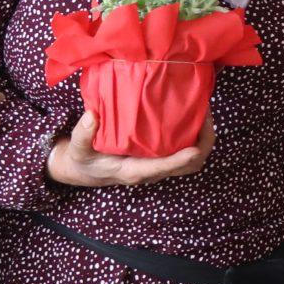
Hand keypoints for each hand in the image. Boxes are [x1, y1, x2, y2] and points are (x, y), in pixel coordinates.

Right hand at [47, 109, 214, 186]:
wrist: (86, 169)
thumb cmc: (84, 159)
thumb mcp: (78, 149)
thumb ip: (83, 134)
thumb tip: (92, 116)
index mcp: (134, 171)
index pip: (162, 168)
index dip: (180, 159)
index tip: (194, 148)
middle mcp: (152, 172)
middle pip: (188, 166)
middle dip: (203, 144)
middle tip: (205, 114)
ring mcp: (159, 166)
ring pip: (192, 161)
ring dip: (203, 139)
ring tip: (204, 111)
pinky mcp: (161, 158)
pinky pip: (186, 151)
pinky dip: (195, 137)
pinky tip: (193, 114)